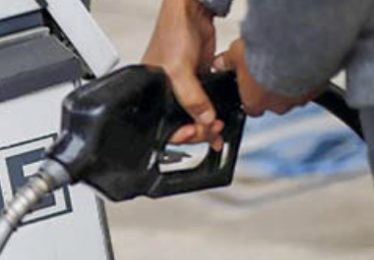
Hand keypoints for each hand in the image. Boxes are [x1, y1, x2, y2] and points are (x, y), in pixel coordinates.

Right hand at [144, 0, 225, 150]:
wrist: (192, 11)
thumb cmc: (173, 32)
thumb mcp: (179, 70)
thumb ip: (192, 97)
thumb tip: (204, 118)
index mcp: (152, 93)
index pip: (164, 124)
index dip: (181, 133)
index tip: (197, 133)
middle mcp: (167, 92)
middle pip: (182, 122)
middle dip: (198, 130)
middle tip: (212, 130)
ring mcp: (185, 87)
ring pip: (196, 115)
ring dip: (208, 124)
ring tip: (218, 128)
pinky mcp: (199, 79)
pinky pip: (206, 102)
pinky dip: (214, 111)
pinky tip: (221, 115)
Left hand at [214, 39, 316, 116]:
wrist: (296, 46)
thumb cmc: (265, 54)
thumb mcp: (236, 54)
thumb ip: (227, 61)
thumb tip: (220, 63)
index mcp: (254, 103)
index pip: (251, 109)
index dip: (250, 97)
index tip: (251, 87)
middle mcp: (277, 106)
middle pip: (273, 103)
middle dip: (271, 89)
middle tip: (270, 70)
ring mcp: (298, 99)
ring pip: (293, 95)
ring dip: (290, 83)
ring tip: (287, 64)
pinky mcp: (316, 89)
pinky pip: (311, 87)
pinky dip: (308, 77)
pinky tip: (303, 62)